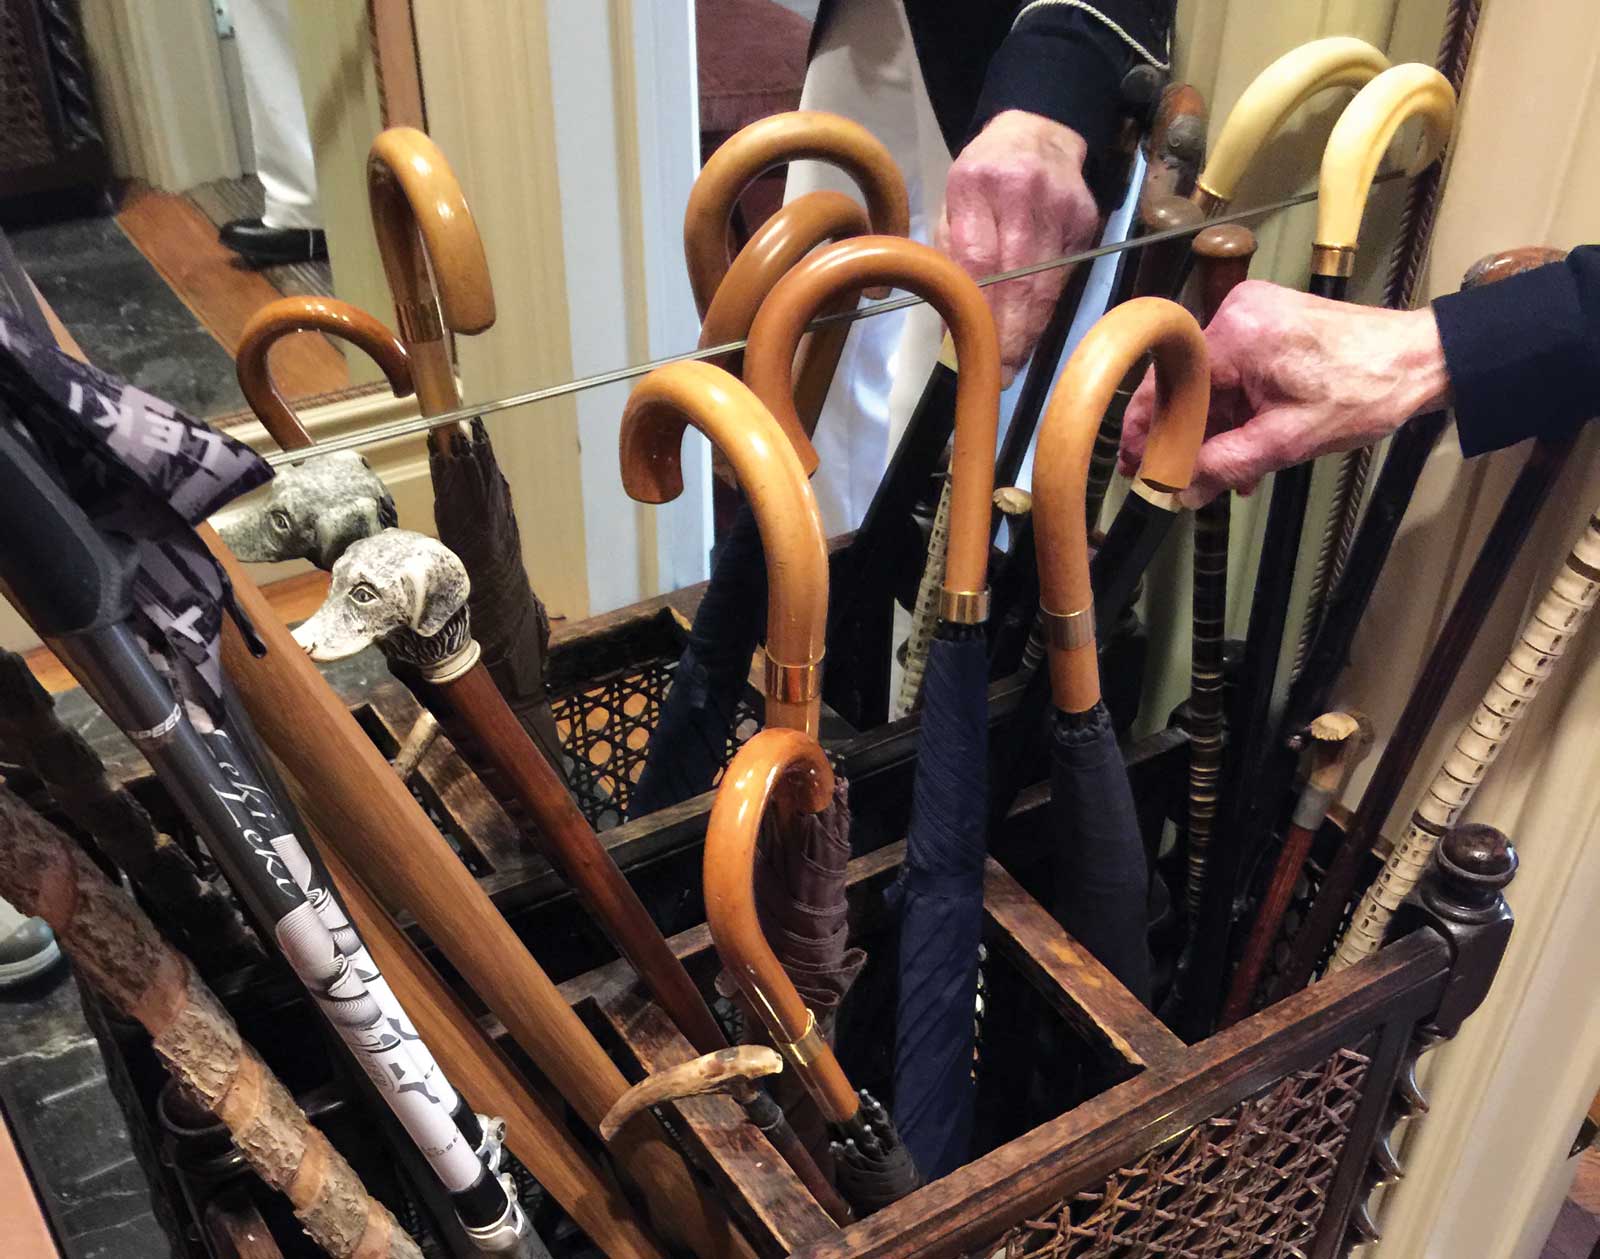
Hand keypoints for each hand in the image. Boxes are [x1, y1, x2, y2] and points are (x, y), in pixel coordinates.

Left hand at [937, 110, 1099, 386]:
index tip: (977, 351)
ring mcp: (1061, 206)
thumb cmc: (982, 177)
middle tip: (1001, 373)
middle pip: (1019, 278)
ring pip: (1047, 282)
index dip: (981, 312)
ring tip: (1014, 362)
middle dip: (1010, 333)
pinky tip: (1034, 329)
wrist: (1038, 134)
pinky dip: (1048, 307)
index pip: (979, 261)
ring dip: (1030, 328)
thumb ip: (950, 256)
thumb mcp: (952, 202)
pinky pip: (1065, 275)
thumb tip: (952, 323)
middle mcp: (1022, 193)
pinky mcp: (1086, 219)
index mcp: (975, 186)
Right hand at [1118, 281, 1450, 505]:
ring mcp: (1253, 313)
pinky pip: (1233, 369)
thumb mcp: (1288, 441)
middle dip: (1185, 435)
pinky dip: (1236, 406)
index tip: (1136, 463)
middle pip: (1187, 383)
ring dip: (1214, 426)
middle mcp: (1237, 312)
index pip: (1168, 385)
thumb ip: (1226, 465)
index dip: (1147, 430)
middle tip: (1175, 476)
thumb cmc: (1368, 388)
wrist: (1421, 359)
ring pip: (1211, 380)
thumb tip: (1183, 490)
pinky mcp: (1268, 321)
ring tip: (1221, 472)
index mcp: (1236, 334)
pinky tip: (1244, 444)